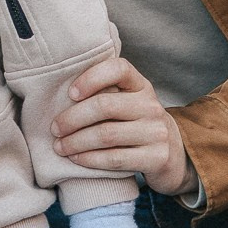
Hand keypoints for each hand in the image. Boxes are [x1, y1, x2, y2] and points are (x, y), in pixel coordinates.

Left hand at [52, 56, 195, 193]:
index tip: (70, 94)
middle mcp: (151, 105)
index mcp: (141, 85)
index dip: (91, 78)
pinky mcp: (156, 158)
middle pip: (104, 106)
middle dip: (72, 118)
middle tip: (54, 128)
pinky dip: (89, 159)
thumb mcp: (128, 101)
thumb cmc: (135, 123)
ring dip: (76, 142)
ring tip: (60, 146)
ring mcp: (156, 132)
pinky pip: (115, 158)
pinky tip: (76, 158)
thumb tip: (58, 93)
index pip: (118, 69)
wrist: (172, 153)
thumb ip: (104, 92)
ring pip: (106, 135)